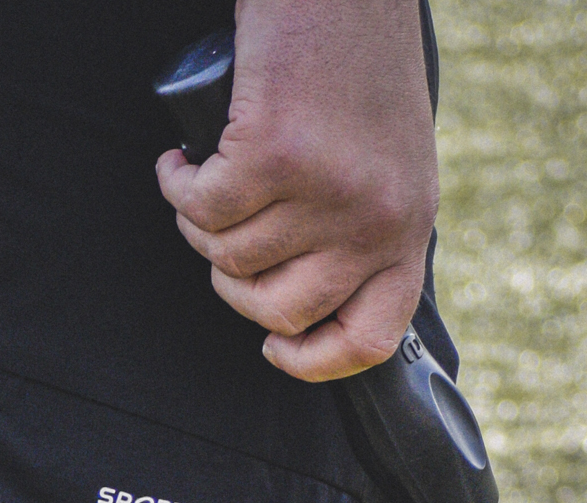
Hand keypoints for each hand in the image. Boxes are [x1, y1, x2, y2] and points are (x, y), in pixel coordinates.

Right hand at [155, 0, 438, 382]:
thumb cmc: (354, 58)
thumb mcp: (387, 159)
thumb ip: (365, 227)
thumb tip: (313, 296)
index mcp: (408, 223)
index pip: (372, 335)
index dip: (315, 361)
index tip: (277, 347)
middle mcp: (374, 216)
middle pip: (282, 309)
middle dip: (233, 285)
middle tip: (220, 241)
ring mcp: (325, 189)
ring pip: (231, 257)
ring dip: (198, 227)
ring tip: (200, 183)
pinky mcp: (273, 152)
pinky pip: (202, 208)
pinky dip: (178, 187)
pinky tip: (179, 163)